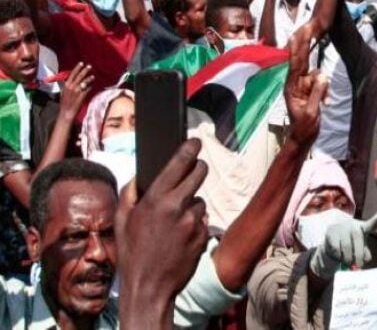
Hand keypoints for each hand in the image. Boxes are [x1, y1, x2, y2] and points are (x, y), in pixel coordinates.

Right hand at [58, 63, 94, 119]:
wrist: (67, 112)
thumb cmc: (65, 102)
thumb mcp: (64, 92)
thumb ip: (68, 86)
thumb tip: (72, 80)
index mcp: (66, 85)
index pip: (72, 74)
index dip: (77, 68)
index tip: (81, 63)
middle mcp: (71, 87)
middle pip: (79, 76)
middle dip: (85, 70)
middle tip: (89, 66)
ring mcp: (77, 91)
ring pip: (84, 82)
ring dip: (89, 79)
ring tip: (93, 76)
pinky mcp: (82, 96)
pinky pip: (88, 89)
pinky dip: (90, 87)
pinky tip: (91, 86)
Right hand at [117, 140, 208, 322]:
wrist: (149, 287)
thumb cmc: (132, 253)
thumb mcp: (121, 221)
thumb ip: (129, 194)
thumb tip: (138, 177)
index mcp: (155, 199)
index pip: (180, 163)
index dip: (190, 148)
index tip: (196, 141)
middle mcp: (176, 206)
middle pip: (200, 173)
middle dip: (198, 169)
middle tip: (195, 169)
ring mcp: (192, 221)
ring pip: (200, 200)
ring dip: (192, 205)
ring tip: (174, 223)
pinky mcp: (202, 235)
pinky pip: (202, 221)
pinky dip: (194, 224)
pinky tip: (181, 237)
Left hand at [285, 24, 328, 145]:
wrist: (302, 139)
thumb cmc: (304, 128)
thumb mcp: (312, 112)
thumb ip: (317, 93)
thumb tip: (322, 75)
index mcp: (292, 87)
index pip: (296, 63)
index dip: (299, 47)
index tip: (300, 33)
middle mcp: (295, 83)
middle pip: (301, 60)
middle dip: (305, 45)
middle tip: (306, 27)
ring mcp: (301, 87)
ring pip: (315, 75)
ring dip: (323, 85)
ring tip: (324, 102)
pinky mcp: (308, 90)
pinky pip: (319, 83)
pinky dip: (325, 90)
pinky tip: (327, 102)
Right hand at [309, 211, 376, 278]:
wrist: (333, 238)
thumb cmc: (351, 243)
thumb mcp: (360, 247)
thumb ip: (365, 252)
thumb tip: (366, 259)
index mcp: (362, 227)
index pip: (370, 224)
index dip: (376, 219)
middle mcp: (352, 225)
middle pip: (358, 236)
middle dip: (359, 253)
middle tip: (359, 265)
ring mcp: (341, 227)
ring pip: (346, 245)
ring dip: (348, 257)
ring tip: (348, 262)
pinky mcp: (331, 231)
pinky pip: (336, 248)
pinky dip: (339, 256)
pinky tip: (339, 256)